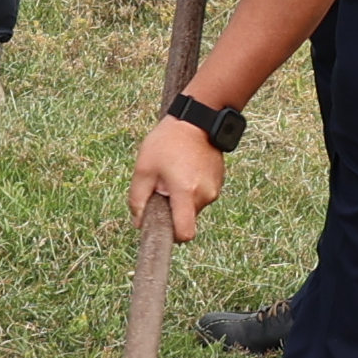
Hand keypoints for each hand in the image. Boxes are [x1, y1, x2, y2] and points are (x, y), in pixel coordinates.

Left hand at [129, 114, 227, 238]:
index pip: (185, 234)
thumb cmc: (167, 142)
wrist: (197, 121)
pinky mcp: (219, 182)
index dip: (173, 236)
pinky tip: (185, 168)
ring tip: (174, 173)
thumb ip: (138, 199)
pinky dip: (191, 188)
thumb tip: (138, 223)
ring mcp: (215, 188)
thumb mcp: (144, 168)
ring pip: (193, 207)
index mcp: (186, 193)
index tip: (162, 227)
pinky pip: (201, 195)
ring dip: (182, 198)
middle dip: (173, 209)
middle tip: (163, 186)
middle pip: (187, 219)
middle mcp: (205, 194)